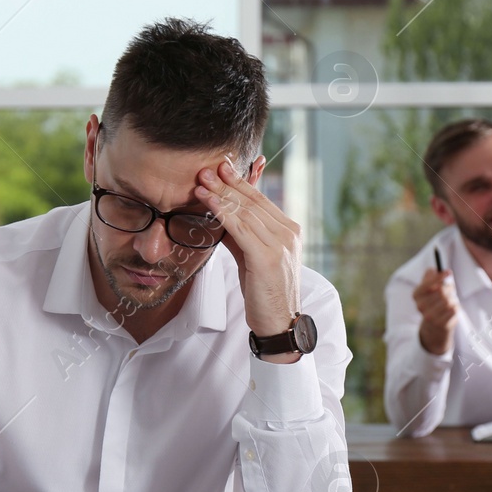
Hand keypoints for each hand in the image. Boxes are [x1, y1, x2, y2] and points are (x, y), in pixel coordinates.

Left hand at [195, 158, 303, 353]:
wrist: (278, 323)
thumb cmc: (264, 291)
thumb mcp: (252, 256)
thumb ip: (241, 234)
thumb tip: (220, 214)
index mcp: (289, 230)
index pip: (261, 200)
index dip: (240, 182)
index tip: (222, 167)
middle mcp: (288, 234)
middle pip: (252, 202)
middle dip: (227, 184)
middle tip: (207, 168)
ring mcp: (280, 245)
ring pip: (245, 213)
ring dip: (220, 195)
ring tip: (201, 182)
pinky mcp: (267, 258)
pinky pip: (240, 229)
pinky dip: (222, 213)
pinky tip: (208, 202)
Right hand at [413, 267, 457, 354]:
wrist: (434, 326)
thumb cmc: (433, 302)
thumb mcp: (429, 289)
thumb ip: (430, 277)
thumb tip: (433, 269)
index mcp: (416, 295)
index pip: (427, 284)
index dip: (439, 277)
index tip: (449, 272)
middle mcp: (420, 306)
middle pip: (441, 290)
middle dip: (449, 288)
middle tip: (451, 289)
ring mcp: (430, 316)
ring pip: (449, 300)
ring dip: (453, 298)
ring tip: (450, 301)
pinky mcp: (440, 324)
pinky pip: (454, 309)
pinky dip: (456, 307)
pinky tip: (451, 310)